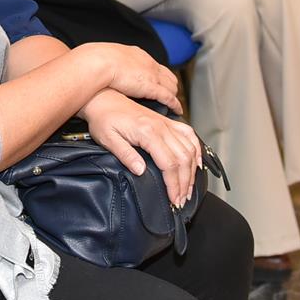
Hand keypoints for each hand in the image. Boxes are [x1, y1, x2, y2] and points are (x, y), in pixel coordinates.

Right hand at [78, 42, 180, 111]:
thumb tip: (109, 70)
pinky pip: (169, 97)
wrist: (99, 62)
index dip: (159, 76)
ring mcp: (151, 75)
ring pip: (171, 86)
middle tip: (169, 95)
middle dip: (170, 85)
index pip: (155, 66)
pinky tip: (176, 110)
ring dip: (173, 95)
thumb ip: (114, 64)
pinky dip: (174, 104)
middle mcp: (148, 64)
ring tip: (173, 104)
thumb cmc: (97, 61)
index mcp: (138, 55)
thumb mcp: (109, 58)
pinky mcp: (151, 87)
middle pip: (168, 75)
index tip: (157, 83)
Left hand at [82, 90, 202, 207]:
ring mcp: (166, 123)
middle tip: (181, 199)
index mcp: (147, 132)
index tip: (174, 199)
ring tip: (188, 188)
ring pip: (189, 148)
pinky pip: (189, 135)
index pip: (169, 164)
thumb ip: (126, 155)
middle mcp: (161, 127)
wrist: (103, 99)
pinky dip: (196, 150)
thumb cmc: (103, 118)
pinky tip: (196, 162)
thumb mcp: (108, 139)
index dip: (174, 185)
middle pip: (183, 159)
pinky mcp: (166, 122)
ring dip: (192, 170)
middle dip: (185, 182)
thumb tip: (140, 171)